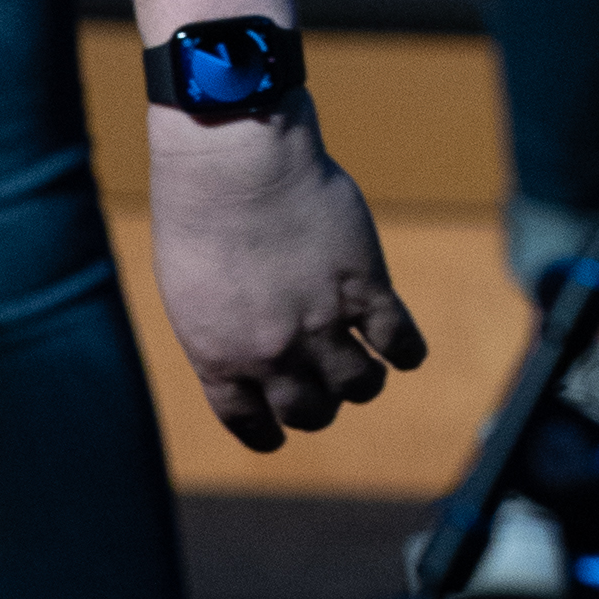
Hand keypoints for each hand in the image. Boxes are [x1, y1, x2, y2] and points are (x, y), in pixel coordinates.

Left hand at [145, 99, 425, 450]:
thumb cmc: (200, 214)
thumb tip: (248, 356)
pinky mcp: (364, 287)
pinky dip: (406, 354)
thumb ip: (219, 334)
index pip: (253, 423)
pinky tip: (405, 350)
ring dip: (366, 383)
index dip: (272, 433)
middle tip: (328, 386)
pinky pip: (399, 342)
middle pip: (312, 411)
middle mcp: (272, 353)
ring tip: (370, 366)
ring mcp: (321, 322)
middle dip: (322, 406)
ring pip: (360, 386)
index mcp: (220, 359)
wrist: (236, 164)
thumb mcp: (191, 292)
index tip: (282, 432)